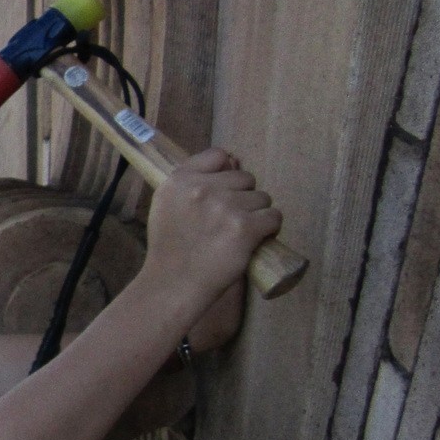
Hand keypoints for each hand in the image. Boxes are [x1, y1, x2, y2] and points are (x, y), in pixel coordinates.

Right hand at [143, 149, 281, 310]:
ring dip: (256, 214)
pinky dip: (269, 229)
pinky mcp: (245, 228)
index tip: (223, 191)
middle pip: (245, 178)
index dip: (225, 172)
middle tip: (229, 220)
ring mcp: (225, 207)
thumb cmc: (170, 249)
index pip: (218, 155)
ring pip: (262, 198)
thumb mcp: (165, 206)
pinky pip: (273, 217)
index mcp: (179, 180)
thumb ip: (191, 183)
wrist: (173, 284)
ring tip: (239, 233)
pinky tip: (255, 239)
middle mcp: (202, 189)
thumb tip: (233, 161)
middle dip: (242, 197)